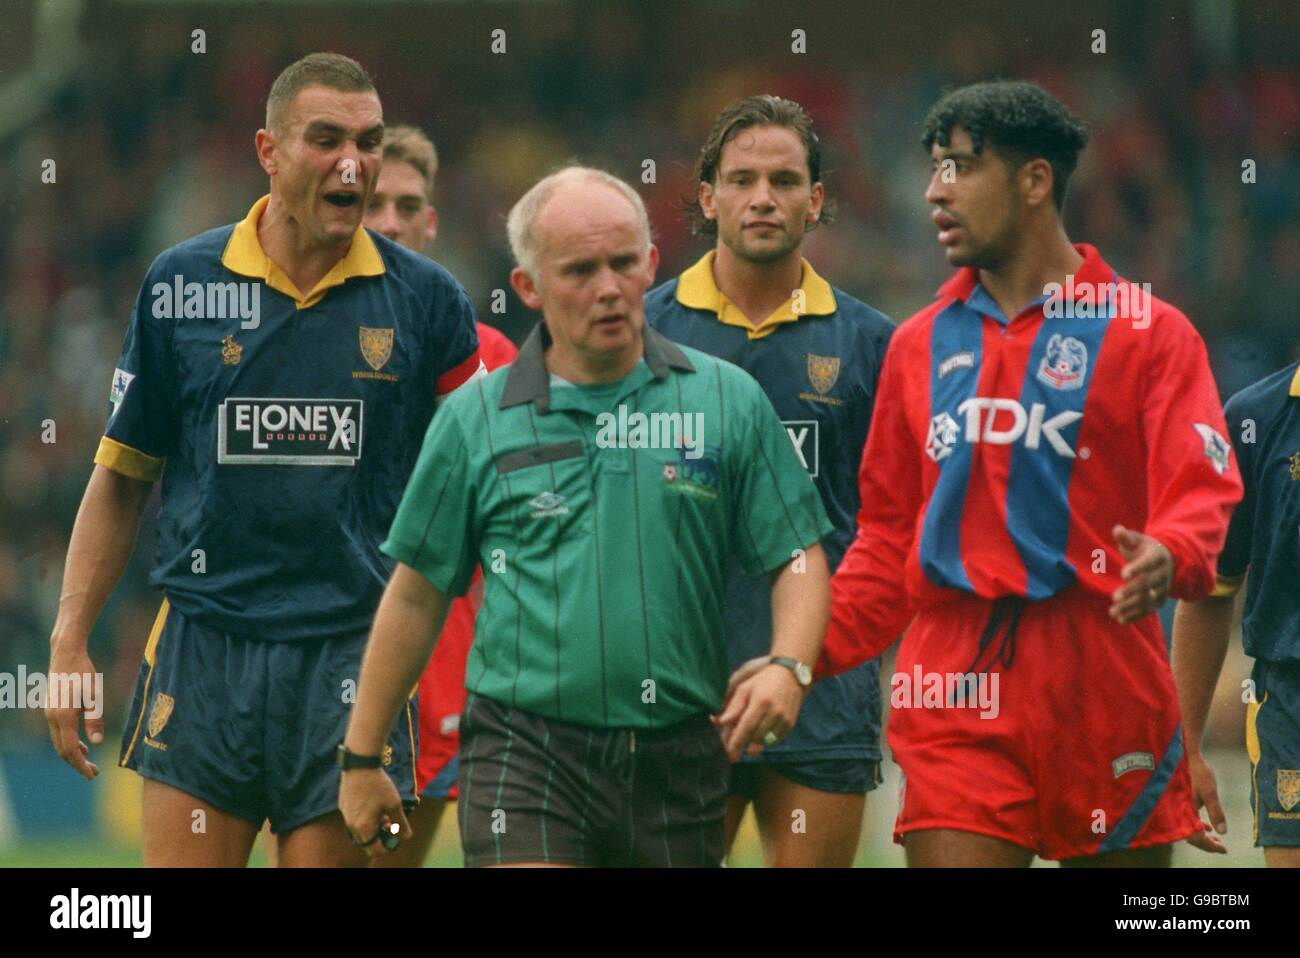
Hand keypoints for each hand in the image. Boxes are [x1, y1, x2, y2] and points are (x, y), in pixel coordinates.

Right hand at [45, 644, 102, 779]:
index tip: (92, 775)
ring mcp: (49, 713)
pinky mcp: (51, 709)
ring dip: (73, 754)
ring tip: (90, 763)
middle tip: (94, 773)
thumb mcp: (95, 695)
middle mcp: (52, 717)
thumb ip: (95, 719)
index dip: (80, 765)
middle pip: (62, 749)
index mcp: (63, 716)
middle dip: (77, 763)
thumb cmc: (84, 672)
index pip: (70, 749)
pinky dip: (69, 742)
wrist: (66, 653)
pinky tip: (82, 745)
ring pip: (59, 742)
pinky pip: (58, 733)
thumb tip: (96, 743)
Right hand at [338, 767, 411, 860]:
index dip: (387, 847)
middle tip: (391, 823)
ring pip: (360, 830)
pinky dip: (365, 818)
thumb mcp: (394, 804)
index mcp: (364, 827)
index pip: (374, 849)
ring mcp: (345, 816)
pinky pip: (355, 820)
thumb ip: (400, 823)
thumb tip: (406, 837)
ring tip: (384, 813)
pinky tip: (373, 804)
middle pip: (367, 841)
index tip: (396, 836)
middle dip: (380, 836)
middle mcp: (351, 825)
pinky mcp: (343, 806)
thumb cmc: (379, 785)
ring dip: (373, 827)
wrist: (360, 765)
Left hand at [715, 664, 805, 761]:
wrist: (790, 676)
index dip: (736, 742)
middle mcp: (774, 712)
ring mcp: (784, 719)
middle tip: (733, 752)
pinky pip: (775, 740)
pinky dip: (765, 741)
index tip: (729, 754)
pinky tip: (759, 735)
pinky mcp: (790, 724)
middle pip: (755, 736)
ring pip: (765, 741)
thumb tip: (720, 722)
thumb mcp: (745, 688)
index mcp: (760, 701)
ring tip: (746, 743)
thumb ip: (733, 706)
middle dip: (742, 745)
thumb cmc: (763, 681)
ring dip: (753, 744)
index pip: (746, 727)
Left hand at [1109, 526, 1172, 624]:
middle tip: (1114, 597)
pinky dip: (1135, 615)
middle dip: (1132, 591)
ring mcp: (1163, 588)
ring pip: (1149, 600)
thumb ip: (1126, 537)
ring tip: (1113, 611)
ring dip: (1131, 607)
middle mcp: (1163, 574)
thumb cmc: (1145, 548)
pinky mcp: (1159, 600)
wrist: (1167, 560)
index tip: (1123, 574)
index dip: (1137, 568)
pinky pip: (1149, 610)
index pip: (1148, 563)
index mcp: (1157, 556)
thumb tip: (1118, 530)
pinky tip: (1120, 620)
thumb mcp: (1137, 541)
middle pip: (1148, 584)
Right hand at [1184, 750, 1226, 853]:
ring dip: (1203, 836)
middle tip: (1221, 847)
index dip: (1211, 846)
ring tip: (1216, 839)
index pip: (1198, 837)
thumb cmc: (1198, 772)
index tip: (1224, 849)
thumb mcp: (1210, 792)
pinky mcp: (1181, 802)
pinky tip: (1206, 824)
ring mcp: (1179, 807)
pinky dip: (1198, 826)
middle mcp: (1180, 812)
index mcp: (1186, 812)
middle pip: (1192, 836)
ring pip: (1190, 829)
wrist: (1185, 755)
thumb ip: (1216, 812)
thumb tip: (1223, 832)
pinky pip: (1188, 821)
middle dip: (1207, 843)